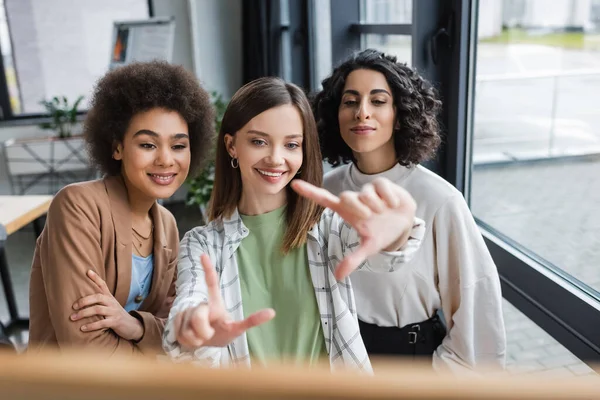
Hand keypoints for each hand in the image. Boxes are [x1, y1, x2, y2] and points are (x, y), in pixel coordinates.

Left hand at [71, 270, 143, 341]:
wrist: (131, 325)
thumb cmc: (115, 314)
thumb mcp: (110, 304)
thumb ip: (101, 300)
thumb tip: (84, 296)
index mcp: (109, 297)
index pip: (103, 285)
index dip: (96, 278)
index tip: (88, 271)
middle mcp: (112, 302)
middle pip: (98, 297)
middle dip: (84, 301)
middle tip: (73, 306)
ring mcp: (114, 312)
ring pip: (98, 309)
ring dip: (84, 313)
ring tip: (73, 317)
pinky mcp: (115, 322)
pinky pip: (102, 323)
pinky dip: (91, 326)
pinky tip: (82, 328)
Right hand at [173, 254, 274, 348]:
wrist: (206, 344)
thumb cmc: (222, 332)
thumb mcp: (237, 327)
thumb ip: (251, 321)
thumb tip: (272, 312)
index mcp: (213, 301)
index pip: (211, 282)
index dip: (208, 268)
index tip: (203, 254)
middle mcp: (199, 304)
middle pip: (198, 315)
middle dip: (204, 330)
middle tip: (209, 333)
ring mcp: (186, 313)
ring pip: (189, 329)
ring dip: (197, 338)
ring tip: (201, 337)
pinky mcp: (177, 325)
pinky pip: (182, 335)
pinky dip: (190, 342)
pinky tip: (192, 340)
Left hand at [291, 177, 416, 279]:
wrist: (404, 224)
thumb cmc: (381, 233)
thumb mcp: (368, 248)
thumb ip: (353, 260)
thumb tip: (338, 277)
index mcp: (346, 212)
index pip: (324, 199)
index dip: (309, 192)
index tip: (294, 184)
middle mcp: (354, 199)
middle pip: (345, 196)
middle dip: (358, 208)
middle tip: (369, 217)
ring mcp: (367, 190)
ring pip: (365, 193)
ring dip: (376, 206)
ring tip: (383, 212)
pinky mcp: (381, 184)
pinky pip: (380, 187)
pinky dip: (388, 198)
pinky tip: (392, 204)